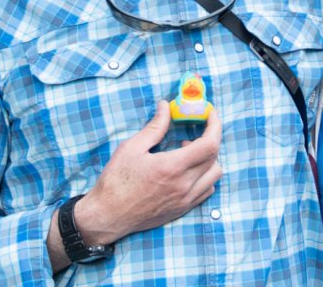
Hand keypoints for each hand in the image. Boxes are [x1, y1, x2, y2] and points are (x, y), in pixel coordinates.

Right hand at [73, 100, 222, 243]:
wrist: (108, 215)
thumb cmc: (116, 181)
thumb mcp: (131, 148)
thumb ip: (154, 127)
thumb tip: (166, 106)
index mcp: (172, 168)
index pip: (210, 144)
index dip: (214, 125)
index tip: (209, 113)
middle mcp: (184, 185)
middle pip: (214, 157)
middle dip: (209, 138)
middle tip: (192, 131)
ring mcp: (185, 200)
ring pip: (214, 175)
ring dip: (208, 159)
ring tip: (186, 152)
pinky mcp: (182, 209)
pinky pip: (206, 190)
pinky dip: (204, 176)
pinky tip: (186, 170)